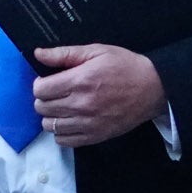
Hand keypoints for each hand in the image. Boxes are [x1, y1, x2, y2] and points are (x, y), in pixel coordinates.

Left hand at [31, 44, 168, 147]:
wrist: (152, 89)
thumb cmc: (124, 66)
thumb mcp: (97, 51)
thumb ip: (65, 53)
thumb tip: (38, 54)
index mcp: (80, 81)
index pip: (40, 90)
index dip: (40, 83)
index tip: (48, 81)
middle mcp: (80, 104)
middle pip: (42, 108)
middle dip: (44, 99)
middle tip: (56, 92)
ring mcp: (87, 123)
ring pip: (49, 126)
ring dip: (51, 116)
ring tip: (62, 106)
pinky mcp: (95, 136)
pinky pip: (64, 141)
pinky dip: (61, 132)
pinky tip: (70, 121)